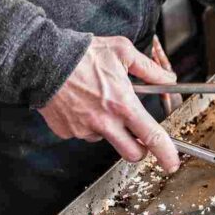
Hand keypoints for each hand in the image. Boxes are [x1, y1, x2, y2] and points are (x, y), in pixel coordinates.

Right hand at [38, 36, 180, 173]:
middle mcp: (104, 122)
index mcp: (122, 105)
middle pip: (132, 153)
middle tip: (138, 137)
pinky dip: (86, 123)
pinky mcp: (66, 132)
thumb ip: (150, 69)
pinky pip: (83, 132)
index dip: (166, 154)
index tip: (172, 163)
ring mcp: (84, 129)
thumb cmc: (83, 54)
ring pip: (105, 139)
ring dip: (108, 128)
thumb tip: (169, 78)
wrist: (41, 60)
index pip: (151, 136)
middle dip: (140, 150)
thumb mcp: (123, 51)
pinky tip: (81, 103)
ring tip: (98, 102)